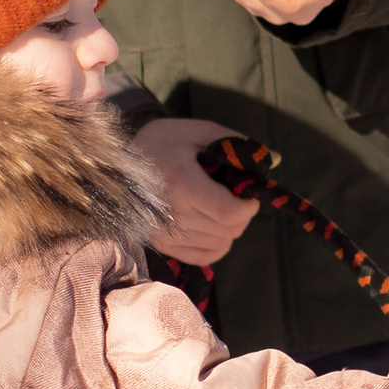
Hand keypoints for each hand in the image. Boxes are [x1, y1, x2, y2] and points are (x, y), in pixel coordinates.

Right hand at [125, 117, 259, 263]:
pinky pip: (205, 256)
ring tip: (217, 205)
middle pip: (229, 230)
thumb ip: (235, 143)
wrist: (116, 162)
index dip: (249, 206)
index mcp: (183, 184)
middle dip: (242, 213)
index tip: (249, 193)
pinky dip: (217, 243)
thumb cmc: (162, 142)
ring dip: (229, 227)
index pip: (230, 213)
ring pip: (221, 244)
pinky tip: (211, 224)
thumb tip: (273, 159)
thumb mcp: (198, 131)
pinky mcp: (162, 245)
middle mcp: (173, 214)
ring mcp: (166, 234)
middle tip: (233, 194)